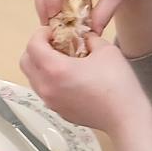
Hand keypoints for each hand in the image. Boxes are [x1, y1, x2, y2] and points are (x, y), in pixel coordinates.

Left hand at [19, 25, 149, 137]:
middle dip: (36, 49)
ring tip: (63, 61)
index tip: (54, 31)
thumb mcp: (106, 51)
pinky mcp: (57, 111)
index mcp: (54, 69)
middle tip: (55, 44)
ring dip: (41, 66)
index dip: (40, 33)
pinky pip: (44, 91)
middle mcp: (46, 86)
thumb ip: (89, 39)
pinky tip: (70, 79)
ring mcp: (50, 102)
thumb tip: (83, 37)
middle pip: (25, 62)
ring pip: (33, 78)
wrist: (126, 118)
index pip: (33, 45)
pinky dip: (49, 80)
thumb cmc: (117, 83)